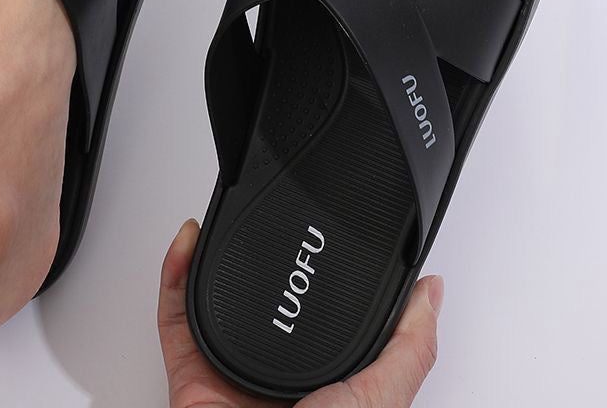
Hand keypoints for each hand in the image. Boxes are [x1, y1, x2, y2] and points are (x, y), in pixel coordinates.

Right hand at [158, 220, 442, 407]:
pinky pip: (175, 314)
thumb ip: (409, 347)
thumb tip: (432, 294)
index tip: (314, 234)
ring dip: (211, 255)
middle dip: (256, 257)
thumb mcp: (381, 397)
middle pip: (260, 301)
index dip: (314, 274)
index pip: (317, 313)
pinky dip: (174, 274)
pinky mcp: (190, 370)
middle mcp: (274, 371)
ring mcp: (229, 368)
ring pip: (213, 299)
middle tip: (260, 218)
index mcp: (322, 378)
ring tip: (223, 220)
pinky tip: (190, 242)